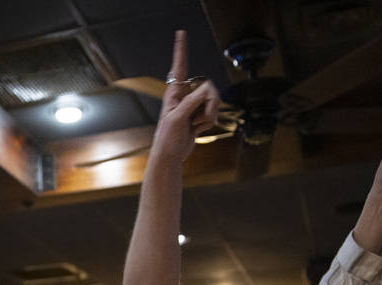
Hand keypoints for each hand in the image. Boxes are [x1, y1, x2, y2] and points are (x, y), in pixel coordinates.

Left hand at [151, 30, 219, 163]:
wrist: (170, 156)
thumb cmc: (168, 138)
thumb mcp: (178, 119)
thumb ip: (192, 102)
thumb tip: (206, 88)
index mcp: (174, 93)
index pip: (179, 67)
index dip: (181, 50)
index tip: (181, 32)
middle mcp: (184, 95)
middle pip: (208, 87)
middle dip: (210, 104)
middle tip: (199, 119)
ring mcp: (193, 105)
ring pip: (214, 100)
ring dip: (209, 115)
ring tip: (196, 126)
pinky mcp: (199, 114)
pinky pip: (213, 112)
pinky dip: (209, 122)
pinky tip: (197, 129)